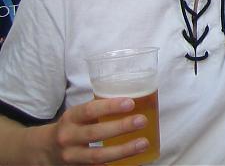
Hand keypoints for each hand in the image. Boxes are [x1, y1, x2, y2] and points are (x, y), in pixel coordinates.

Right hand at [35, 97, 149, 164]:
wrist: (44, 150)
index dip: (110, 107)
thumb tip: (136, 101)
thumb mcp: (78, 115)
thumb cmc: (72, 126)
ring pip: (97, 156)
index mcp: (71, 118)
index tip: (130, 103)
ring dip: (123, 150)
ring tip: (143, 143)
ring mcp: (71, 157)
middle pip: (95, 133)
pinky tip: (134, 159)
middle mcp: (68, 137)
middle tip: (142, 121)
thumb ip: (99, 110)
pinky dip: (116, 163)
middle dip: (120, 127)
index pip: (90, 110)